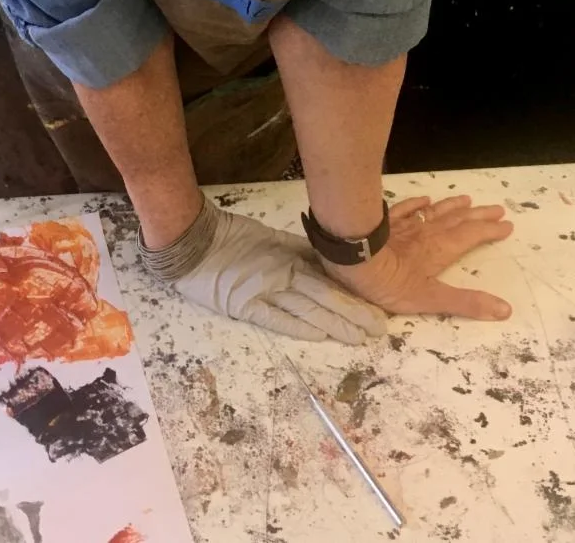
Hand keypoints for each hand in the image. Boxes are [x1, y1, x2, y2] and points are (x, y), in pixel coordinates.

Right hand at [169, 203, 387, 343]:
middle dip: (354, 314)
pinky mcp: (245, 305)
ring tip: (359, 338)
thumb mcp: (271, 238)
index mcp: (289, 257)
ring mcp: (265, 290)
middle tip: (380, 330)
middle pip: (325, 296)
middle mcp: (283, 274)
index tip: (376, 308)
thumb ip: (298, 251)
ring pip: (307, 309)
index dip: (354, 296)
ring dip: (335, 324)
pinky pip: (276, 318)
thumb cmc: (231, 237)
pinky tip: (319, 335)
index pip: (329, 280)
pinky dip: (298, 326)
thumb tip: (327, 260)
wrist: (195, 241)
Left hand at [323, 195, 513, 320]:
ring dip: (453, 206)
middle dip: (479, 216)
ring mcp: (407, 224)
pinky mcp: (386, 222)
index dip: (490, 231)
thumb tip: (504, 309)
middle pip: (458, 220)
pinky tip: (424, 198)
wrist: (355, 257)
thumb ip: (466, 303)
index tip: (507, 225)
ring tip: (467, 199)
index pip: (472, 236)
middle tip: (497, 209)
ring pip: (436, 212)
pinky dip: (418, 203)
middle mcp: (428, 232)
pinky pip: (406, 208)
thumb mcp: (431, 299)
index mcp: (442, 249)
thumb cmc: (392, 282)